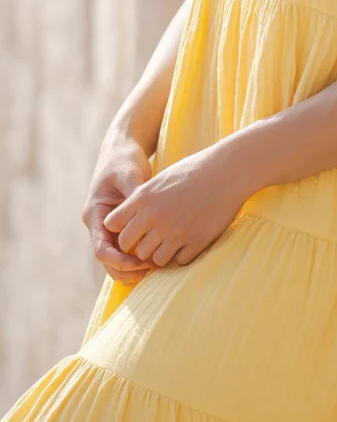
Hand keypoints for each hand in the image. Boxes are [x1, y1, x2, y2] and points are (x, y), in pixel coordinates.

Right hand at [82, 134, 159, 285]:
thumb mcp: (129, 174)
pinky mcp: (121, 227)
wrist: (122, 151)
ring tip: (157, 268)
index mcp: (94, 214)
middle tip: (152, 270)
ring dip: (133, 268)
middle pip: (107, 261)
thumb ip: (135, 195)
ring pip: (116, 260)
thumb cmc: (124, 160)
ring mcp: (109, 228)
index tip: (141, 262)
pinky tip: (158, 258)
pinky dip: (138, 258)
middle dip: (127, 270)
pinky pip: (127, 250)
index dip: (119, 261)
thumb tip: (145, 213)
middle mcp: (98, 225)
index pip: (101, 250)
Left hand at [102, 141, 245, 267]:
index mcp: (143, 197)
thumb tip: (128, 218)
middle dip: (137, 244)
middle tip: (150, 238)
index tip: (132, 226)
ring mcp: (175, 231)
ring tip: (170, 241)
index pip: (113, 224)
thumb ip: (142, 199)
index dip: (121, 228)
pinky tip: (188, 242)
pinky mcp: (195, 241)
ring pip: (153, 258)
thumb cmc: (194, 170)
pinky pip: (178, 261)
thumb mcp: (161, 178)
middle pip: (129, 245)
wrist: (228, 172)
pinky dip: (181, 255)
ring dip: (159, 252)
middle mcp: (155, 216)